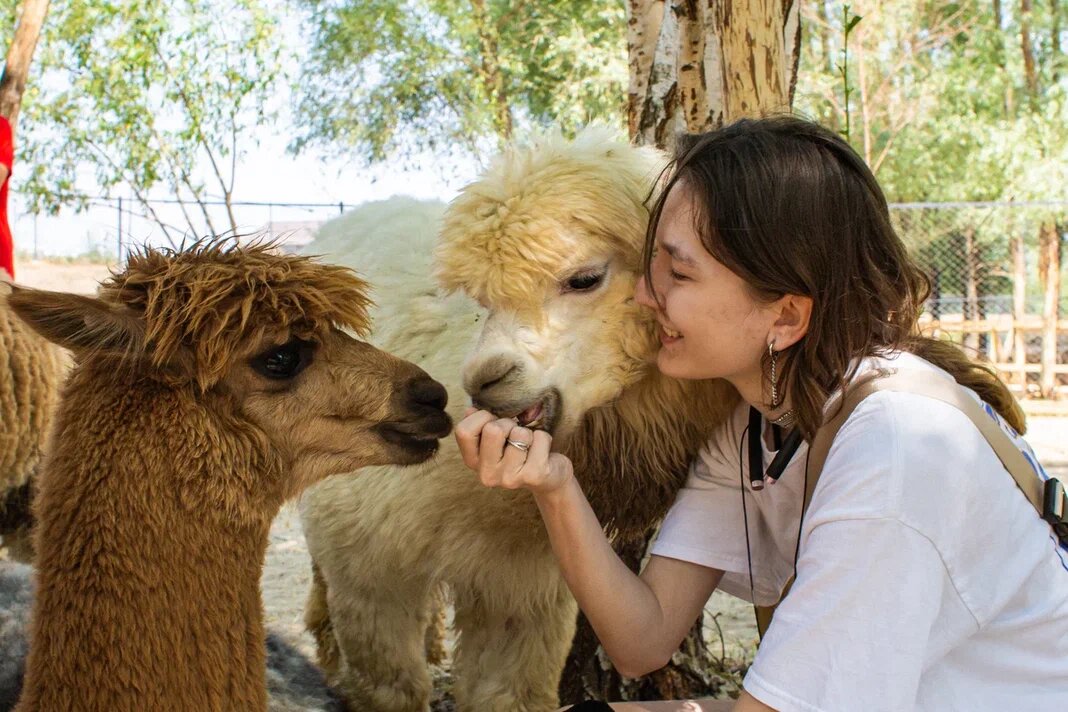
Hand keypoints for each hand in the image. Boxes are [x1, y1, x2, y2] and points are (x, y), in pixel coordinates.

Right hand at [454, 407, 574, 494]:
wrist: (548, 477)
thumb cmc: (518, 449)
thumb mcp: (496, 438)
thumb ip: (481, 422)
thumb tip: (471, 408)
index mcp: (473, 461)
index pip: (463, 430)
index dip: (482, 417)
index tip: (494, 421)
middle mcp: (487, 473)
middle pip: (492, 430)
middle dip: (508, 423)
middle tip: (514, 434)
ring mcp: (509, 478)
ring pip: (519, 433)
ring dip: (527, 432)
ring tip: (528, 445)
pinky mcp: (534, 475)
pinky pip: (539, 438)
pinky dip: (543, 437)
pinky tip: (541, 451)